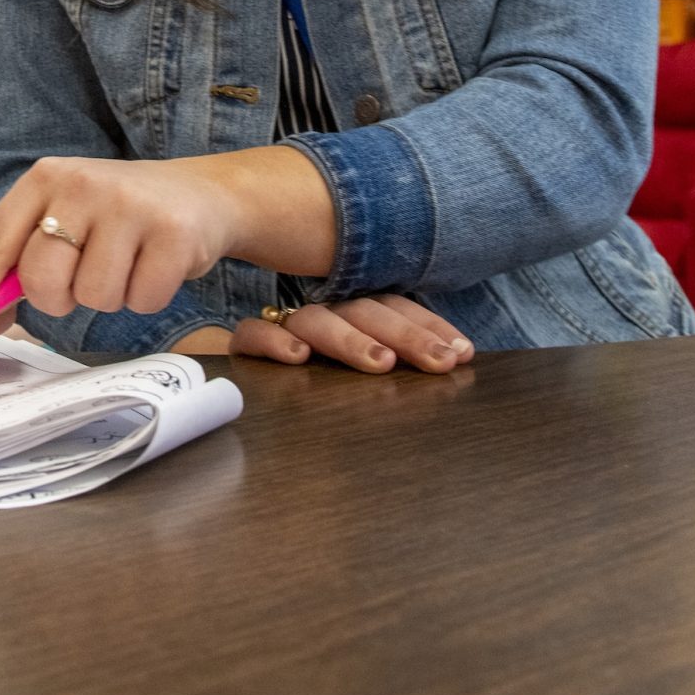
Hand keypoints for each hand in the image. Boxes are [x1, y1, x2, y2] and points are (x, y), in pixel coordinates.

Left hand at [0, 155, 243, 334]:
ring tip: (126, 263)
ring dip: (109, 296)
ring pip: (93, 297)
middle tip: (84, 277)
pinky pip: (140, 300)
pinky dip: (146, 297)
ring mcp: (129, 206)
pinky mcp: (172, 233)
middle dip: (59, 298)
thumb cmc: (117, 214)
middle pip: (43, 279)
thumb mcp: (64, 213)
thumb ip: (20, 252)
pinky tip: (156, 265)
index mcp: (45, 180)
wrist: (199, 193)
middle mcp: (81, 185)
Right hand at [220, 295, 473, 373]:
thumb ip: (396, 360)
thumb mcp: (363, 373)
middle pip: (367, 311)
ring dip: (351, 339)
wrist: (231, 386)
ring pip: (318, 318)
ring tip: (380, 365)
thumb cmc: (318, 385)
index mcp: (355, 315)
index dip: (429, 326)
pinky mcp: (246, 346)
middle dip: (408, 336)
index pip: (396, 308)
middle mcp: (325, 314)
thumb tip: (458, 361)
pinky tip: (298, 358)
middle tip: (441, 362)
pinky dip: (274, 341)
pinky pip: (254, 334)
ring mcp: (286, 327)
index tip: (464, 353)